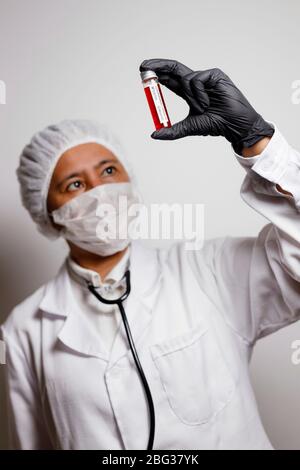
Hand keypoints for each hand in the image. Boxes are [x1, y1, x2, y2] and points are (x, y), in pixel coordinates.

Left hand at [139, 58, 273, 152]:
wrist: (234, 126)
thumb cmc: (216, 125)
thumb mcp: (189, 127)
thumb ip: (172, 131)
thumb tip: (154, 135)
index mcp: (189, 92)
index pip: (169, 80)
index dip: (156, 75)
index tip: (143, 72)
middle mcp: (196, 83)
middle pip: (173, 69)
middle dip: (158, 66)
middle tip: (145, 66)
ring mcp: (205, 77)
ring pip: (185, 78)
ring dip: (190, 96)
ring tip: (202, 108)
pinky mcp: (214, 75)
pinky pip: (196, 80)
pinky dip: (198, 94)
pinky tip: (208, 102)